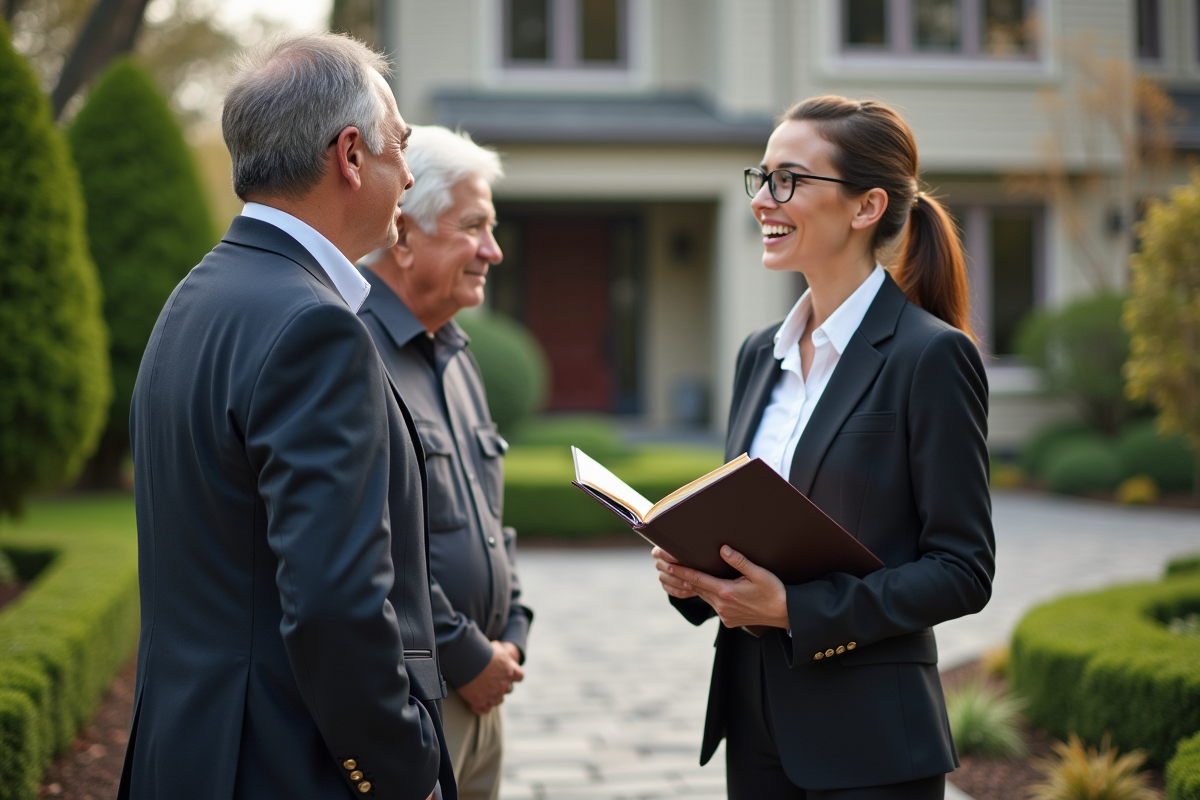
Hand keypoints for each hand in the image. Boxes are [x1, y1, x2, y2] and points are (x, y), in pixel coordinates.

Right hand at [456, 640, 523, 714]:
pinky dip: (480, 706)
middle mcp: (504, 686)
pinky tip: (474, 701)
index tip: (506, 673)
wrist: (466, 661)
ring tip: (480, 689)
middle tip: (489, 679)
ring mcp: (493, 696)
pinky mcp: (480, 703)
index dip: (513, 675)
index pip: (519, 676)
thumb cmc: (481, 651)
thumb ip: (501, 654)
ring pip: (497, 701)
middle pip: (508, 689)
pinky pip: (484, 710)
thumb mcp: (496, 648)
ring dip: (491, 697)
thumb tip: (498, 650)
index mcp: (510, 671)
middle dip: (501, 686)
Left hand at [661, 545, 788, 629]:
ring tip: (685, 575)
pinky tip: (710, 589)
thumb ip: (739, 561)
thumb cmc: (774, 591)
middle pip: (698, 588)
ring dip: (696, 587)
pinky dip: (709, 596)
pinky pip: (714, 606)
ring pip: (705, 597)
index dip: (681, 572)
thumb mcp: (759, 573)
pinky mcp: (729, 621)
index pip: (697, 579)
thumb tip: (723, 549)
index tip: (668, 565)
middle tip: (669, 565)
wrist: (785, 614)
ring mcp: (724, 615)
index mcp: (726, 592)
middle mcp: (722, 605)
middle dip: (684, 577)